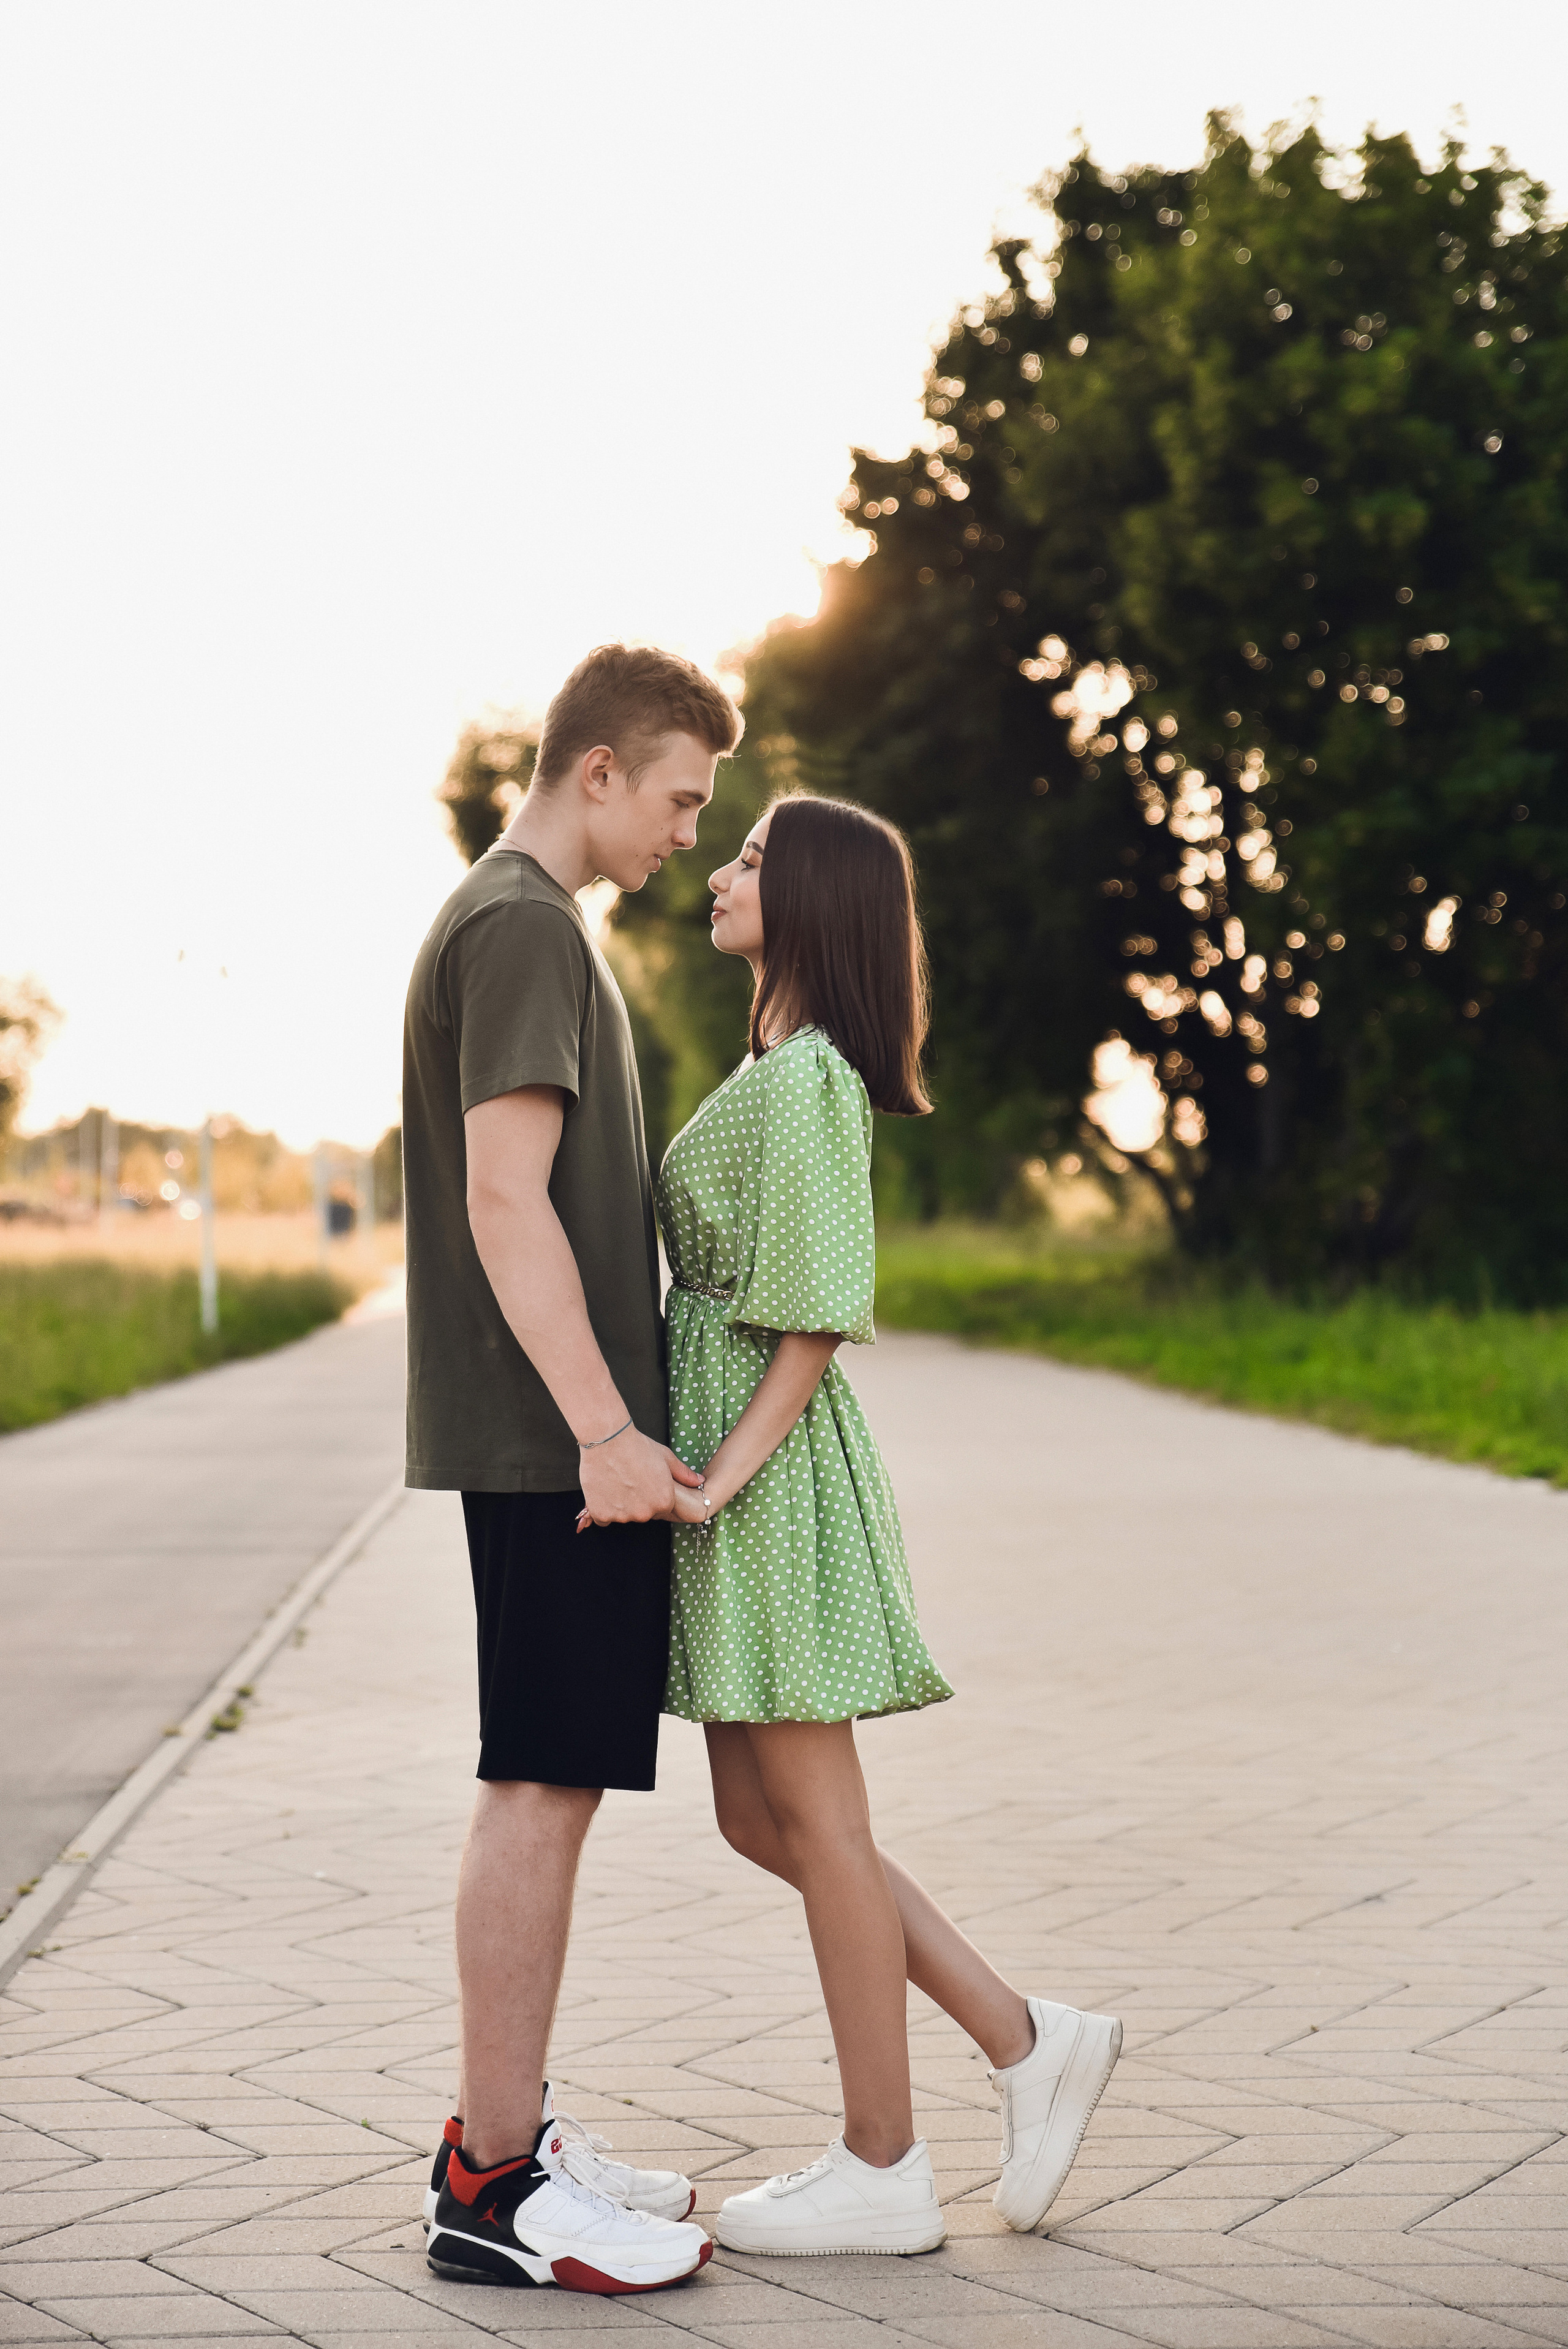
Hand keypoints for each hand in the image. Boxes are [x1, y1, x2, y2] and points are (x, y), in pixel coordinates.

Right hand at [576, 1432, 706, 1529]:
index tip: (643, 1480)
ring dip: (618, 1505)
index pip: (661, 1506)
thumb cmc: (638, 1446)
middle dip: (636, 1501)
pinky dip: (602, 1508)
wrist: (607, 1440)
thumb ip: (683, 1474)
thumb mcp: (666, 1457)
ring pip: (622, 1516)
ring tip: (614, 1480)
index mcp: (664, 1501)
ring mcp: (622, 1515)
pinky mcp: (601, 1514)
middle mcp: (645, 1513)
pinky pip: (604, 1518)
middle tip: (628, 1479)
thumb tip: (700, 1482)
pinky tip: (603, 1489)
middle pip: (641, 1512)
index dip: (652, 1493)